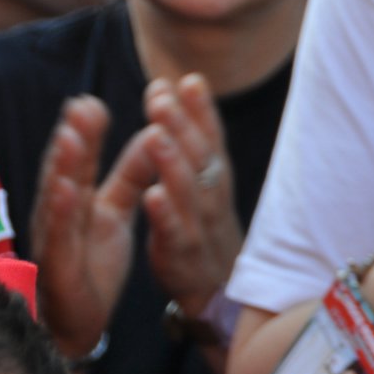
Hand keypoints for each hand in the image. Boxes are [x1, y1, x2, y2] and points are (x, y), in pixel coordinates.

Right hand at [30, 96, 156, 356]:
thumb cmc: (92, 261)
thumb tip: (152, 135)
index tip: (92, 100)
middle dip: (73, 139)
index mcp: (75, 200)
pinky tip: (67, 189)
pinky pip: (61, 236)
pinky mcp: (59, 266)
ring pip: (57, 198)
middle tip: (82, 104)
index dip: (86, 132)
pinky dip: (62, 212)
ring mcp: (55, 239)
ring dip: (63, 166)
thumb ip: (131, 175)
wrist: (77, 321)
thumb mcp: (116, 210)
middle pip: (66, 171)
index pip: (81, 161)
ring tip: (72, 135)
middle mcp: (59, 214)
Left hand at [139, 75, 244, 318]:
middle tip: (160, 95)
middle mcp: (214, 198)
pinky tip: (151, 196)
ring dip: (172, 163)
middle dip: (182, 125)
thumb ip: (197, 136)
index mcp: (216, 180)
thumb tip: (189, 81)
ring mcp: (201, 227)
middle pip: (201, 158)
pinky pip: (176, 234)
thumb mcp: (207, 181)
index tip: (185, 79)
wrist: (221, 294)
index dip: (201, 110)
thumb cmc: (208, 229)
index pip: (211, 139)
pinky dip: (166, 214)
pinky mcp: (183, 256)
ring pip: (190, 192)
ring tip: (154, 135)